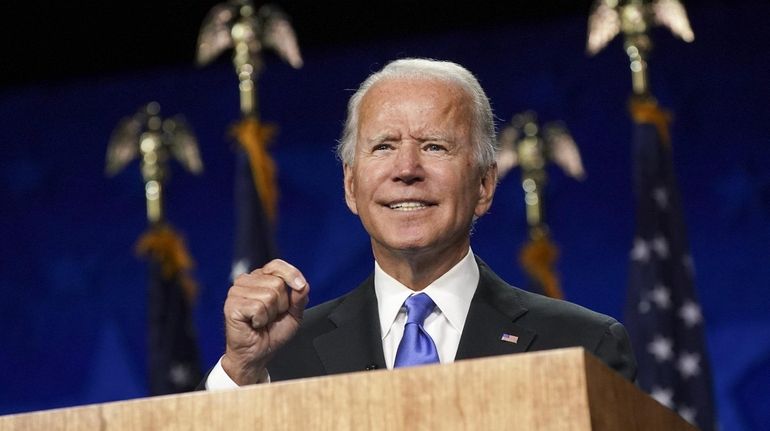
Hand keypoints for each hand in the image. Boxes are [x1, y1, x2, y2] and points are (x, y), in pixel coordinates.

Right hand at [221, 259, 308, 384]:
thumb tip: (302, 285)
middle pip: (277, 282)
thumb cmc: (271, 333)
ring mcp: (237, 292)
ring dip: (271, 314)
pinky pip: (258, 307)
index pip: (277, 265)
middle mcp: (247, 281)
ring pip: (269, 295)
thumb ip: (299, 298)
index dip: (291, 274)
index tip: (300, 286)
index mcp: (260, 279)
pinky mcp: (232, 305)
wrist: (257, 354)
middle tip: (271, 316)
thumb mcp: (293, 314)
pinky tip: (254, 324)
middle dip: (282, 304)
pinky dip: (261, 320)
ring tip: (262, 320)